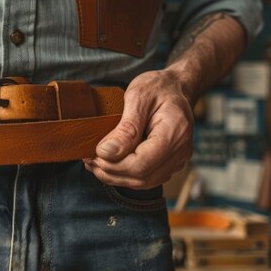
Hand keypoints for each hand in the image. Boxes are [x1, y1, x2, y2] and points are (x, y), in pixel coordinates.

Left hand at [83, 70, 193, 188]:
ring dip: (115, 176)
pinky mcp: (169, 164)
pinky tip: (107, 164)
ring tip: (94, 162)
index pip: (142, 164)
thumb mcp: (137, 98)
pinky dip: (124, 174)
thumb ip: (125, 128)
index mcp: (175, 133)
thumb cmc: (157, 88)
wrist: (174, 88)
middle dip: (111, 172)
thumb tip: (106, 153)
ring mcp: (177, 160)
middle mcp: (181, 151)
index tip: (95, 152)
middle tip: (89, 159)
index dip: (114, 164)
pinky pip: (145, 177)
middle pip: (142, 177)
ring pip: (142, 182)